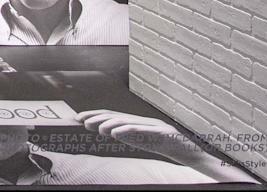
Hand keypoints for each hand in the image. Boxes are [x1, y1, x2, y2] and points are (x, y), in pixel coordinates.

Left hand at [76, 110, 206, 164]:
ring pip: (127, 121)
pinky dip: (127, 130)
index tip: (78, 118)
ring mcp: (152, 124)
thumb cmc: (161, 144)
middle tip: (81, 120)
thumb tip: (103, 130)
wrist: (187, 150)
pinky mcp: (161, 132)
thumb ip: (123, 134)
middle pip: (116, 116)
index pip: (111, 115)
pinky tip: (116, 133)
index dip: (94, 115)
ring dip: (110, 124)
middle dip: (97, 117)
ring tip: (97, 128)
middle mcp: (141, 120)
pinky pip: (142, 130)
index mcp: (134, 121)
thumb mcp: (139, 139)